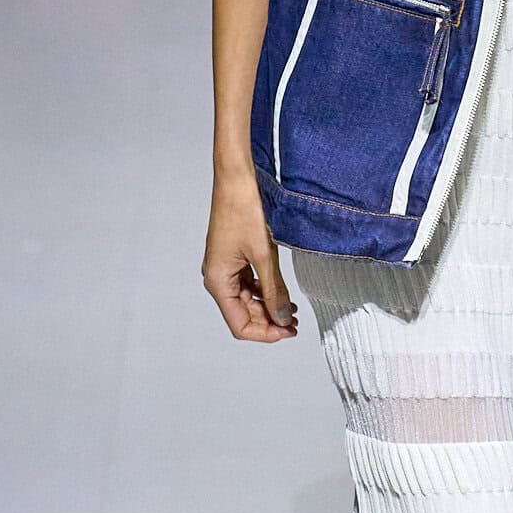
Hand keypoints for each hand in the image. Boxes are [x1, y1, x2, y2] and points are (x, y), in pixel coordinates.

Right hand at [203, 172, 298, 340]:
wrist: (237, 179)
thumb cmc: (244, 210)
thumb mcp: (264, 255)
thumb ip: (274, 291)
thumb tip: (282, 318)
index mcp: (218, 281)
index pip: (239, 325)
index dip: (265, 333)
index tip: (288, 331)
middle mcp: (217, 277)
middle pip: (242, 315)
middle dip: (269, 321)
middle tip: (295, 323)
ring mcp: (224, 268)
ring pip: (246, 301)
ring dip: (268, 307)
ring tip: (292, 310)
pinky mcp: (232, 258)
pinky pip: (248, 284)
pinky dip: (264, 292)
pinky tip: (281, 293)